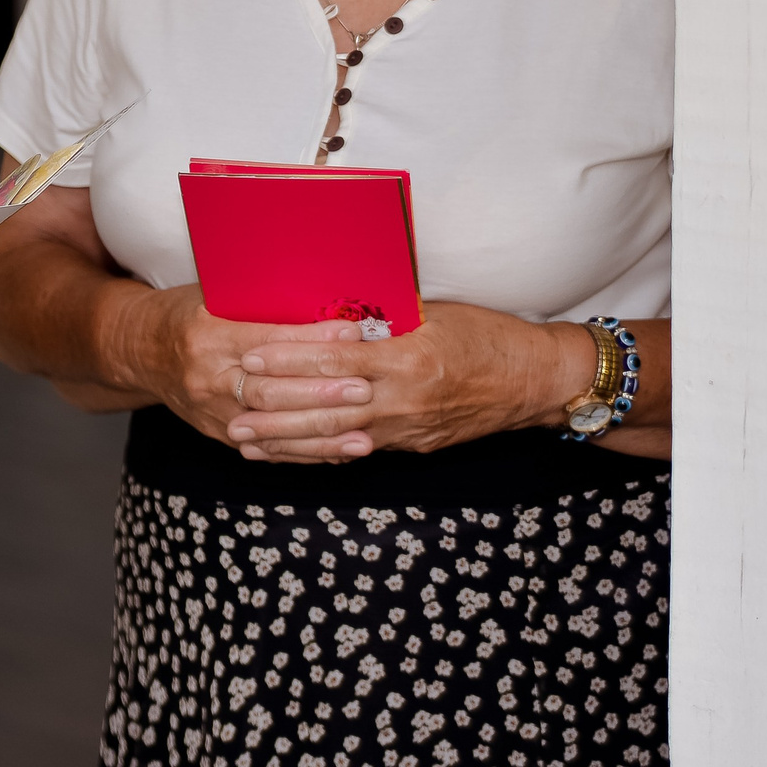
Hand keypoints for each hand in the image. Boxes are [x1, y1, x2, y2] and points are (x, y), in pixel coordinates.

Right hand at [115, 283, 371, 449]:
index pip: (267, 340)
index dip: (310, 340)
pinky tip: (340, 452)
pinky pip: (267, 448)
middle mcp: (206, 376)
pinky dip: (305, 452)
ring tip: (364, 433)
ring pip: (271, 427)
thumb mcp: (215, 297)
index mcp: (207, 334)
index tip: (351, 333)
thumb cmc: (185, 313)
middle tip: (364, 388)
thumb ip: (261, 305)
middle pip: (270, 390)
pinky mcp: (218, 432)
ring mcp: (211, 410)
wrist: (138, 350)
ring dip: (321, 434)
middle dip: (321, 392)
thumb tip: (327, 301)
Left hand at [227, 298, 587, 462]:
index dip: (287, 359)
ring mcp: (409, 427)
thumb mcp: (431, 315)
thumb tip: (328, 313)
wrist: (535, 380)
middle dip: (275, 410)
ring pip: (337, 437)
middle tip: (231, 409)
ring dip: (288, 441)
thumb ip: (380, 320)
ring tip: (246, 440)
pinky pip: (359, 450)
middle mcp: (405, 397)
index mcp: (406, 356)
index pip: (333, 360)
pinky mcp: (415, 445)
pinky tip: (291, 454)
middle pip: (327, 406)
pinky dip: (321, 452)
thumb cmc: (485, 334)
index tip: (249, 356)